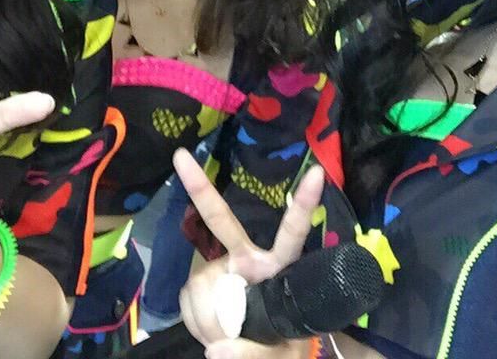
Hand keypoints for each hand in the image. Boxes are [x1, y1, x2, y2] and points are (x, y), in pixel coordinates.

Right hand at [172, 149, 324, 357]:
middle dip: (200, 188)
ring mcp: (221, 270)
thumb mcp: (279, 356)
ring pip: (201, 284)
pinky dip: (196, 321)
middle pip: (221, 221)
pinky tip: (211, 331)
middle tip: (180, 157)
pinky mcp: (200, 285)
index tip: (316, 174)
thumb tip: (214, 350)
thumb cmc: (282, 348)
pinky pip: (188, 299)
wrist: (259, 355)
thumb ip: (253, 354)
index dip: (302, 206)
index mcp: (279, 269)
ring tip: (226, 338)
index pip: (292, 236)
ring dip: (207, 320)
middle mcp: (248, 260)